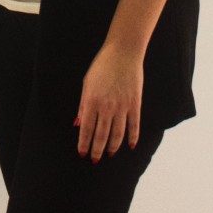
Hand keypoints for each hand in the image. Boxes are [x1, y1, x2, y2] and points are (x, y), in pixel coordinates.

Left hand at [74, 43, 143, 161]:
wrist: (123, 52)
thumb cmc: (102, 66)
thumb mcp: (87, 82)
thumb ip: (83, 105)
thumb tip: (77, 124)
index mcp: (92, 100)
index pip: (87, 129)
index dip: (84, 143)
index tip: (82, 153)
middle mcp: (107, 107)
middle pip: (101, 135)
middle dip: (97, 150)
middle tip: (95, 160)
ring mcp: (122, 106)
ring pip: (117, 134)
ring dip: (112, 147)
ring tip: (109, 154)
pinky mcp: (135, 104)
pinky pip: (134, 126)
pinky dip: (132, 138)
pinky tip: (129, 146)